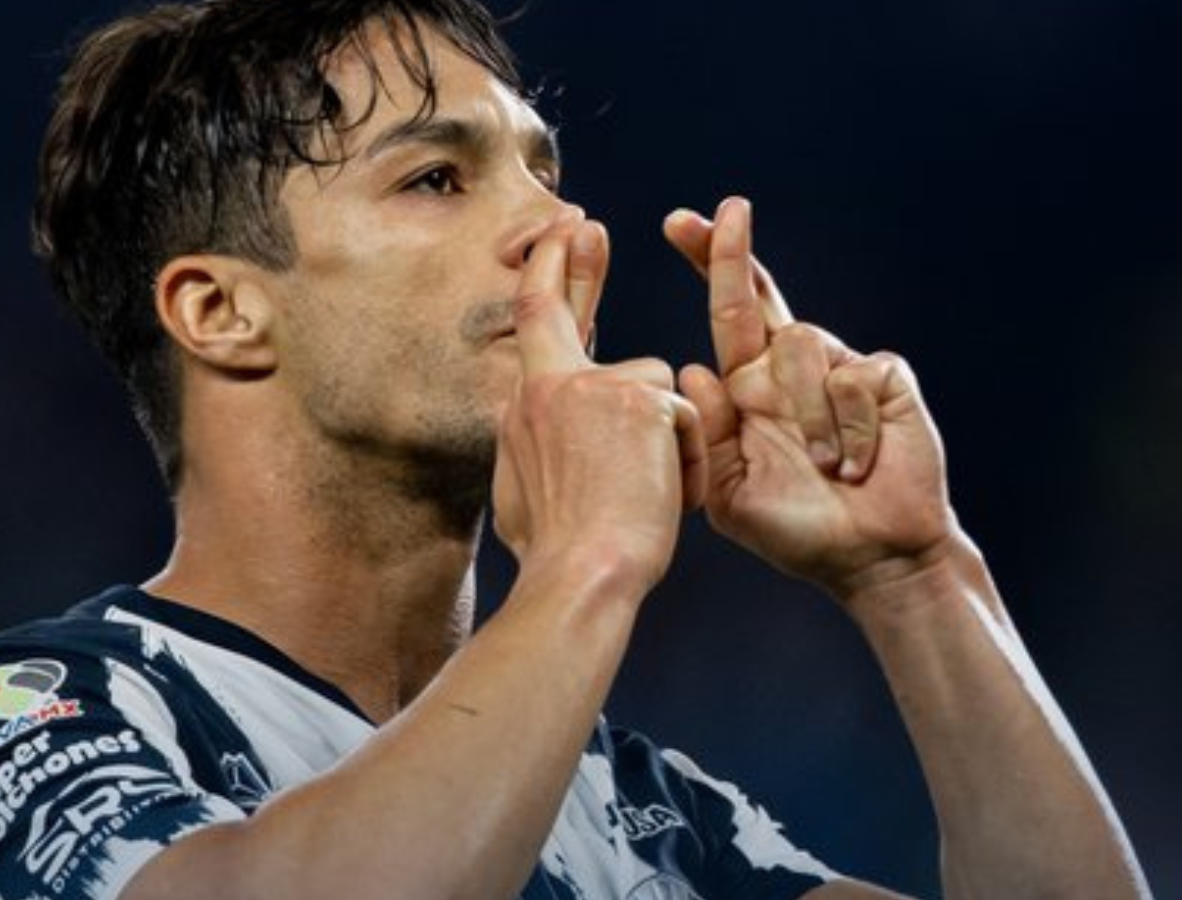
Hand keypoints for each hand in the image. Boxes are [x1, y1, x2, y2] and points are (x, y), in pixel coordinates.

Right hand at [493, 210, 705, 594]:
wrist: (581, 574)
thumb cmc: (553, 553)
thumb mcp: (518, 492)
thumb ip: (529, 447)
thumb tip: (520, 430)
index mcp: (523, 404)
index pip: (532, 323)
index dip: (548, 275)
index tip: (560, 237)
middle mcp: (550, 385)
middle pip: (566, 310)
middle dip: (576, 261)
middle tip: (585, 224)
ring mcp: (595, 387)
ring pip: (653, 393)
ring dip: (665, 442)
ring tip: (646, 496)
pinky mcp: (642, 402)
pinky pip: (684, 420)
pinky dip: (687, 462)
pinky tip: (666, 496)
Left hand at [664, 198, 954, 599]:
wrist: (872, 558)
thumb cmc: (797, 528)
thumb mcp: (730, 493)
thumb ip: (710, 436)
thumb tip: (694, 369)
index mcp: (748, 388)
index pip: (724, 314)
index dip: (706, 264)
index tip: (678, 222)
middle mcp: (789, 369)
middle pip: (758, 293)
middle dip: (733, 251)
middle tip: (727, 209)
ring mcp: (838, 367)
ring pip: (799, 345)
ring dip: (809, 416)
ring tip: (827, 466)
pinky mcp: (883, 377)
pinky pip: (851, 378)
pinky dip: (850, 429)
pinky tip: (858, 463)